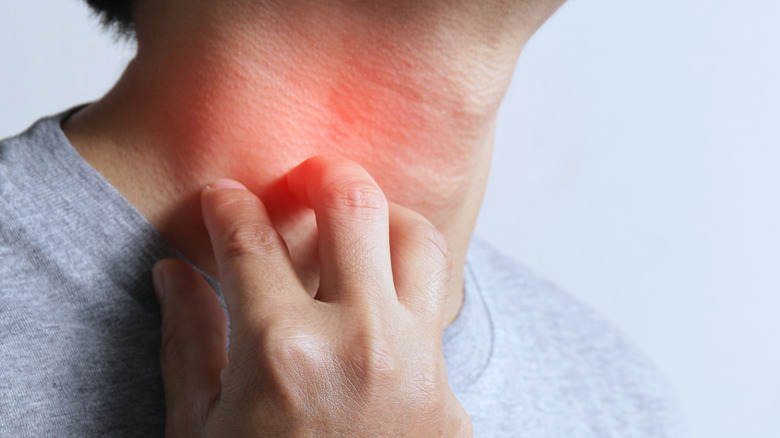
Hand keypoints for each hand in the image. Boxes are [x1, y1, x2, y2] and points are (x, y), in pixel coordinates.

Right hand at [152, 155, 471, 436]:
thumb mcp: (198, 431)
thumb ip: (187, 341)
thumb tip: (174, 273)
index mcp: (281, 352)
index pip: (249, 238)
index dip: (227, 204)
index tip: (222, 200)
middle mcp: (359, 343)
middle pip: (354, 204)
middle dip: (323, 175)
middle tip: (304, 181)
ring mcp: (417, 367)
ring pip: (419, 240)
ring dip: (384, 219)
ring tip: (356, 229)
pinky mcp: (451, 395)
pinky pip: (437, 310)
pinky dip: (407, 288)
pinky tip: (378, 303)